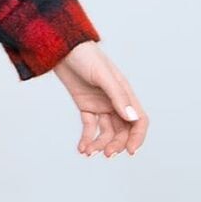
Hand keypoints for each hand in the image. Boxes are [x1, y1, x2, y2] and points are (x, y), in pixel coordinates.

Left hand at [52, 41, 147, 157]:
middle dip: (116, 144)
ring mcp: (100, 104)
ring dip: (100, 144)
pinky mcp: (85, 106)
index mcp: (124, 93)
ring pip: (106, 131)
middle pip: (122, 130)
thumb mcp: (102, 74)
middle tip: (106, 154)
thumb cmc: (85, 55)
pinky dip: (87, 138)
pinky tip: (82, 148)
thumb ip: (117, 95)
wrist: (62, 47)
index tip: (130, 151)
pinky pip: (90, 127)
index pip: (139, 120)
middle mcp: (115, 101)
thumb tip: (132, 118)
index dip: (138, 137)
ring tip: (89, 152)